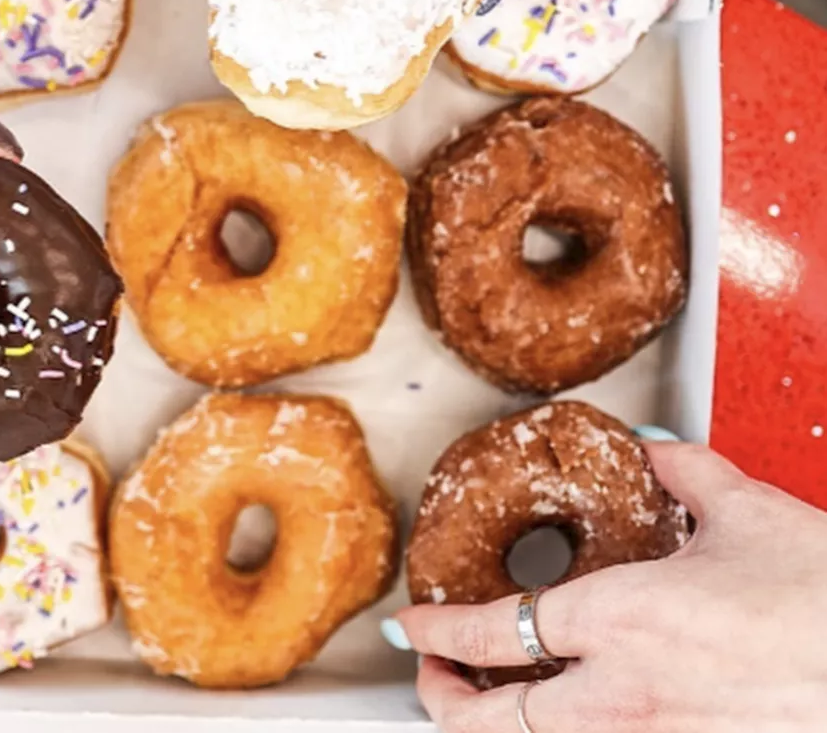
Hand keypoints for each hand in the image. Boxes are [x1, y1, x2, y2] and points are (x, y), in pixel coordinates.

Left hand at [388, 443, 827, 731]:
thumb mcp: (750, 513)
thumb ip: (687, 476)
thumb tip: (658, 454)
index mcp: (618, 620)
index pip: (493, 633)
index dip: (437, 635)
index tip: (411, 629)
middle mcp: (622, 695)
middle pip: (493, 723)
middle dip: (444, 701)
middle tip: (433, 678)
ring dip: (504, 727)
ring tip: (496, 701)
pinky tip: (582, 714)